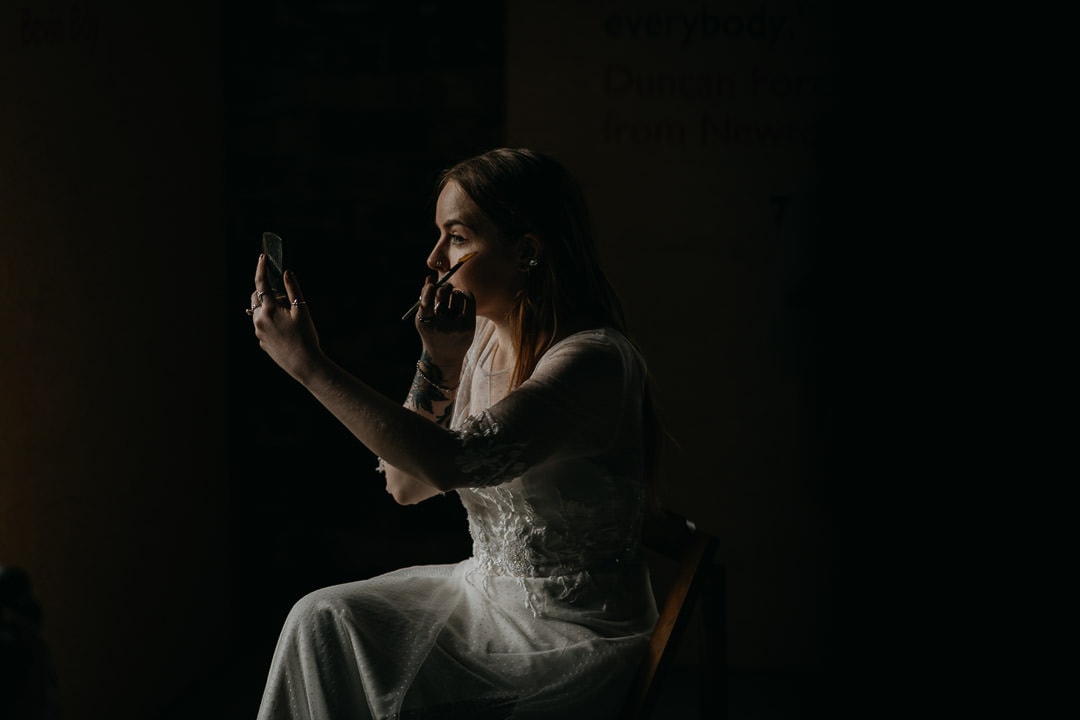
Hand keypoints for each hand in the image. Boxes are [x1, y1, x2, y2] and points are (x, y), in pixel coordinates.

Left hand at [249, 253, 321, 382]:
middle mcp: (259, 320)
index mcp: (269, 309)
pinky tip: (287, 331)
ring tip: (289, 318)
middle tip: (285, 298)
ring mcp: (259, 332)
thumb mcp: (302, 310)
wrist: (304, 364)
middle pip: (256, 297)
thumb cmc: (306, 336)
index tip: (262, 257)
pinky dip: (271, 323)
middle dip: (266, 293)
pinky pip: (263, 327)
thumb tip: (287, 272)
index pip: (261, 283)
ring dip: (269, 309)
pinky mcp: (262, 342)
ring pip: (259, 313)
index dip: (261, 268)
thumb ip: (292, 289)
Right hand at [415, 278, 474, 371]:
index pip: (426, 300)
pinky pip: (470, 300)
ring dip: (455, 292)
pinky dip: (466, 295)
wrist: (444, 357)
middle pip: (443, 293)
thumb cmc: (431, 334)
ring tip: (453, 298)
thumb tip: (430, 277)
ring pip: (457, 295)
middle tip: (445, 288)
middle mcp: (441, 325)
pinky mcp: (468, 327)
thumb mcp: (423, 319)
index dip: (429, 289)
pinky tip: (464, 298)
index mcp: (426, 323)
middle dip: (444, 287)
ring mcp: (456, 327)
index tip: (431, 285)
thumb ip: (425, 299)